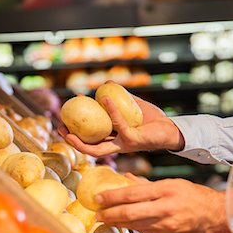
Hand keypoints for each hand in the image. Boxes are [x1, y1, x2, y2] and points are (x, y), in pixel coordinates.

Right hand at [58, 93, 184, 157]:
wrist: (172, 129)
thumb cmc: (153, 121)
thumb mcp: (134, 106)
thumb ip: (120, 97)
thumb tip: (105, 84)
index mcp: (114, 139)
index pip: (92, 140)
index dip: (77, 133)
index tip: (65, 120)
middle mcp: (117, 145)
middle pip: (90, 148)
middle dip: (73, 142)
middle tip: (60, 130)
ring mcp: (124, 145)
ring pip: (99, 148)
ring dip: (82, 141)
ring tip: (68, 130)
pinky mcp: (133, 140)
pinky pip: (119, 124)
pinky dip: (112, 111)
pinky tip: (104, 98)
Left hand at [95, 177, 230, 232]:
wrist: (214, 215)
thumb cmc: (194, 196)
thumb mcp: (172, 183)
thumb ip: (147, 184)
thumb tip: (126, 178)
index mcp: (165, 190)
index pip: (132, 194)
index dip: (112, 197)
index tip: (98, 198)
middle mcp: (164, 208)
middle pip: (129, 212)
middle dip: (109, 214)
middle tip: (97, 214)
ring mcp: (165, 224)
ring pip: (134, 225)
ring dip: (117, 223)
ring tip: (105, 220)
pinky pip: (143, 231)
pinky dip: (131, 227)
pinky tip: (122, 225)